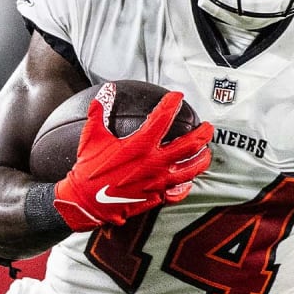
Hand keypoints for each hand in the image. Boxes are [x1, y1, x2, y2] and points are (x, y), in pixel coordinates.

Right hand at [53, 91, 212, 229]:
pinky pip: (178, 191)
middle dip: (202, 134)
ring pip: (191, 169)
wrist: (85, 202)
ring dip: (202, 159)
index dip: (172, 103)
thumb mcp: (91, 137)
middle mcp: (154, 163)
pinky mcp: (156, 197)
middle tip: (207, 128)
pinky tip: (189, 181)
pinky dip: (186, 185)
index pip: (163, 118)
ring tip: (206, 152)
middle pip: (189, 145)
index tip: (177, 96)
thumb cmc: (88, 170)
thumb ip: (99, 112)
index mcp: (140, 145)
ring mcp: (158, 182)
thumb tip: (106, 91)